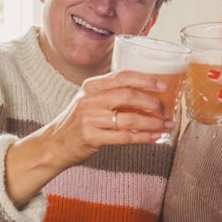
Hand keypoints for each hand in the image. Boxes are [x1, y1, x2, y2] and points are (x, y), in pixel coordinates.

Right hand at [4, 70, 171, 205]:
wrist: (54, 145)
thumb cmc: (76, 123)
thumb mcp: (89, 101)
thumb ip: (111, 95)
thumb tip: (146, 95)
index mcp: (92, 86)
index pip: (122, 76)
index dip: (145, 80)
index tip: (163, 85)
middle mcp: (90, 99)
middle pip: (128, 95)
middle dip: (153, 103)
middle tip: (167, 110)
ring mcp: (90, 118)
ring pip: (130, 118)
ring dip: (153, 123)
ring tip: (166, 126)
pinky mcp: (92, 137)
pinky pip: (125, 137)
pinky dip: (143, 137)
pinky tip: (155, 138)